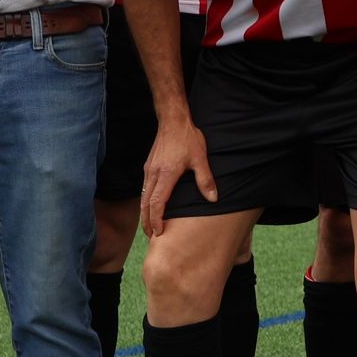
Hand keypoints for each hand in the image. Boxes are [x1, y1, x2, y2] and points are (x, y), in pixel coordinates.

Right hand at [140, 116, 215, 236]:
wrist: (173, 120)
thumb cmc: (187, 138)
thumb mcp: (200, 159)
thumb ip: (205, 180)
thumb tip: (213, 199)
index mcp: (165, 175)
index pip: (156, 204)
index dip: (156, 220)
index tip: (159, 232)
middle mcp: (153, 174)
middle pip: (145, 204)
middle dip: (147, 221)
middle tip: (151, 235)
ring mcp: (149, 170)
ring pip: (142, 197)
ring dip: (144, 213)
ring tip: (149, 225)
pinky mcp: (148, 166)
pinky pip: (143, 188)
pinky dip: (145, 201)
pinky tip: (150, 206)